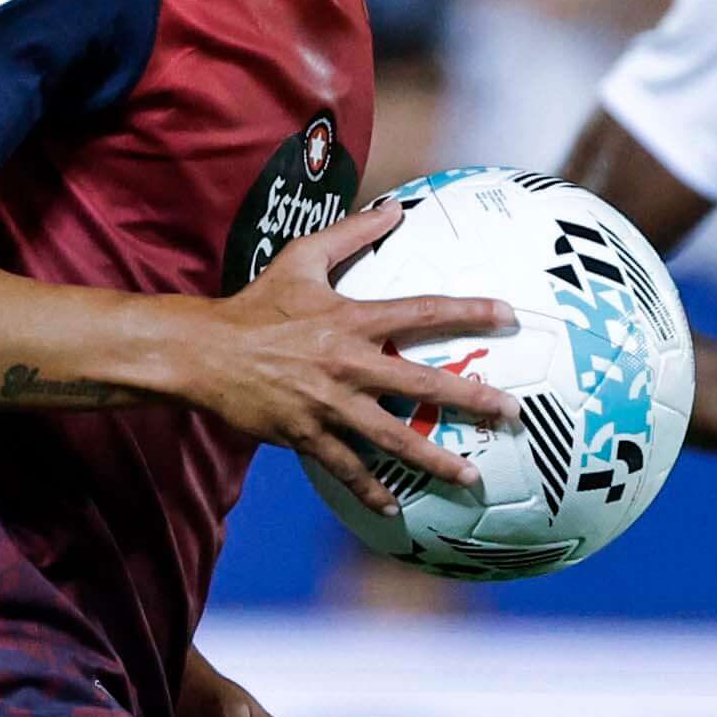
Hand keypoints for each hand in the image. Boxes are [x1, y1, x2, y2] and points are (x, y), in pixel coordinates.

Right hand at [170, 200, 519, 497]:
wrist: (204, 353)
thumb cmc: (256, 303)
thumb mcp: (302, 257)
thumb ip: (352, 233)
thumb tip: (395, 207)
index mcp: (352, 320)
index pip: (424, 311)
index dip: (470, 311)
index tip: (510, 315)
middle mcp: (348, 364)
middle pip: (422, 384)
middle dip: (471, 399)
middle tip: (511, 413)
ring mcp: (328, 405)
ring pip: (391, 437)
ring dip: (433, 459)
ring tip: (469, 478)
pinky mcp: (306, 435)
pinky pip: (346, 469)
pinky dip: (370, 490)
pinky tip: (394, 509)